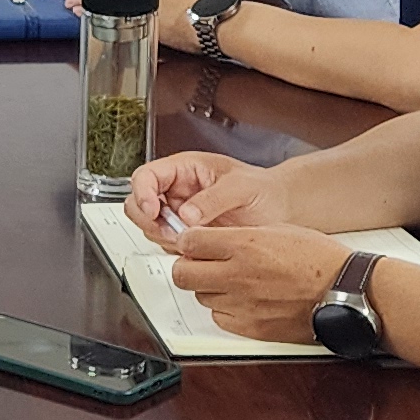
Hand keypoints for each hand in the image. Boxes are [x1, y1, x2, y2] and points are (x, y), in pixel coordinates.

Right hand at [126, 150, 294, 239]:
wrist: (281, 210)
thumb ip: (213, 198)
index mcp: (185, 169)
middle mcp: (177, 191)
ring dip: (161, 236)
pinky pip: (167, 244)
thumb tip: (186, 215)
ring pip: (149, 226)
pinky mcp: (186, 235)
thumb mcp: (242, 187)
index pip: (146, 176)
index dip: (142, 193)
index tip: (153, 211)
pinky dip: (174, 249)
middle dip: (147, 220)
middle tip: (170, 232)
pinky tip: (195, 247)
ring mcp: (179, 214)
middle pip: (138, 202)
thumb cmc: (264, 190)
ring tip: (188, 240)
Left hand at [155, 224, 353, 344]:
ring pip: (200, 296)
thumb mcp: (278, 229)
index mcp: (245, 245)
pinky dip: (224, 309)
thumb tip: (210, 237)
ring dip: (208, 288)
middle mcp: (238, 275)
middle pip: (182, 274)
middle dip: (187, 266)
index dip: (188, 241)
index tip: (193, 243)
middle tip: (199, 263)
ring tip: (230, 281)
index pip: (189, 242)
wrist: (345, 290)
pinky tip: (241, 300)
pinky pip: (219, 318)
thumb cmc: (319, 259)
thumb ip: (239, 234)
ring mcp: (242, 304)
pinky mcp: (250, 328)